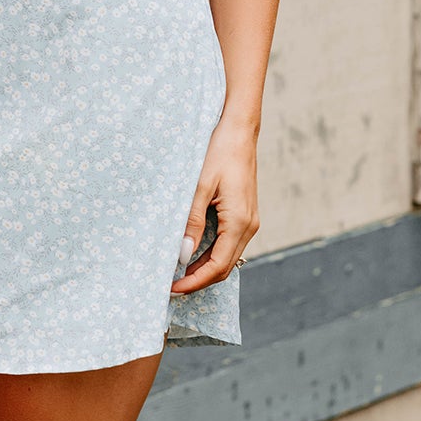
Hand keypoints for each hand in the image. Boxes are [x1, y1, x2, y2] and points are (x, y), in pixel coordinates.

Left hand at [169, 119, 258, 295]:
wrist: (238, 132)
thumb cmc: (218, 153)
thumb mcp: (199, 187)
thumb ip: (192, 222)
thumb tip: (183, 255)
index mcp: (240, 222)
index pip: (218, 266)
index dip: (195, 282)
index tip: (172, 288)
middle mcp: (250, 226)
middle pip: (225, 268)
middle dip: (198, 280)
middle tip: (171, 286)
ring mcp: (250, 222)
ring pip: (227, 258)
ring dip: (204, 269)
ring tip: (178, 273)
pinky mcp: (245, 216)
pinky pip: (229, 245)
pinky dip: (211, 256)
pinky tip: (192, 254)